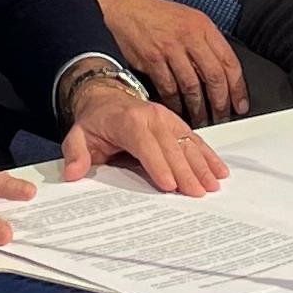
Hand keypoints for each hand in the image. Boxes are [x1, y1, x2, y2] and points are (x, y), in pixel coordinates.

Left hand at [60, 72, 228, 194]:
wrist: (107, 99)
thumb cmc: (96, 122)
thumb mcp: (78, 136)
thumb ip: (75, 154)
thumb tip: (73, 173)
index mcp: (128, 120)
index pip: (145, 144)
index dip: (158, 164)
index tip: (169, 185)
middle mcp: (152, 117)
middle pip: (171, 147)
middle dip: (185, 172)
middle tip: (196, 194)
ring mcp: (168, 120)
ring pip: (188, 144)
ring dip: (201, 165)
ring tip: (212, 185)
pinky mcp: (177, 125)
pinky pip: (196, 140)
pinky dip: (208, 156)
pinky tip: (219, 170)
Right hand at [97, 0, 248, 123]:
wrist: (127, 7)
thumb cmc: (160, 16)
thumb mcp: (191, 19)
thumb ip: (207, 43)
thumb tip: (223, 72)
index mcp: (203, 27)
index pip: (229, 62)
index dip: (237, 87)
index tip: (239, 104)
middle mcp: (189, 37)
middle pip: (213, 77)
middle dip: (220, 102)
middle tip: (222, 116)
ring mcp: (170, 49)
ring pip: (191, 86)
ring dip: (198, 107)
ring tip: (201, 118)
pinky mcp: (152, 60)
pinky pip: (168, 88)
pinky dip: (174, 103)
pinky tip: (178, 110)